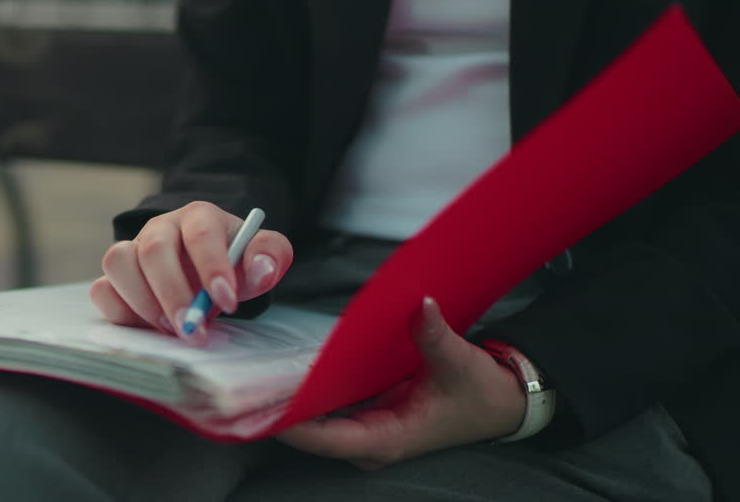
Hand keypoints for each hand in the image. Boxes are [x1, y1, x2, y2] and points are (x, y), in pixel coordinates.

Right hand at [89, 201, 292, 339]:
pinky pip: (102, 290)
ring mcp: (133, 250)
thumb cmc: (233, 262)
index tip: (227, 302)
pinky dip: (121, 311)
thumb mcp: (259, 256)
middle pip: (154, 250)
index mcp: (198, 217)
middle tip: (194, 329)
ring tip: (171, 329)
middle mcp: (160, 228)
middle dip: (174, 294)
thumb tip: (262, 270)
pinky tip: (148, 327)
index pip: (200, 234)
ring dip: (143, 302)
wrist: (208, 270)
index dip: (212, 267)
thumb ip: (269, 256)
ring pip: (118, 262)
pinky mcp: (116, 278)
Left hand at [277, 297, 526, 468]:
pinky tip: (287, 365)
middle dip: (279, 408)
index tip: (261, 405)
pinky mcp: (367, 413)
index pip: (328, 439)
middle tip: (243, 382)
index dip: (293, 424)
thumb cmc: (481, 393)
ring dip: (289, 397)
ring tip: (254, 370)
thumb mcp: (459, 362)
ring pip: (316, 418)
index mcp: (389, 439)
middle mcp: (371, 440)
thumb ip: (434, 336)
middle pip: (312, 431)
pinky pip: (327, 404)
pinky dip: (309, 387)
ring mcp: (367, 428)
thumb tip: (421, 305)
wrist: (502, 400)